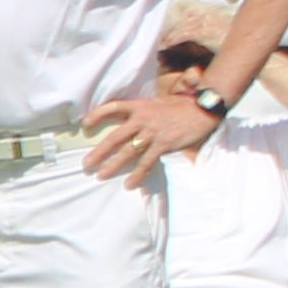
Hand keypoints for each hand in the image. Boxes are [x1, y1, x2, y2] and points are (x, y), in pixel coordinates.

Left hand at [82, 92, 215, 176]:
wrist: (202, 110)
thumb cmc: (180, 107)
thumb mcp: (157, 104)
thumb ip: (142, 114)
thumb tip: (129, 125)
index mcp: (140, 107)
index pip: (113, 107)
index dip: (98, 114)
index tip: (85, 124)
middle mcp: (143, 119)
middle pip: (115, 137)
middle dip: (99, 152)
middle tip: (86, 164)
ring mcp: (152, 133)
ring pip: (128, 152)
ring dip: (113, 165)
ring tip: (101, 175)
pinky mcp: (164, 144)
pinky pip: (147, 162)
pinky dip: (138, 174)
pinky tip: (129, 184)